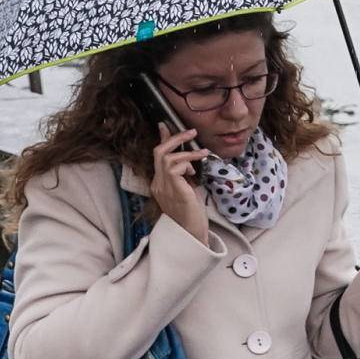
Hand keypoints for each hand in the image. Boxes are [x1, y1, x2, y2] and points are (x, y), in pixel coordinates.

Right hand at [148, 127, 209, 245]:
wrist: (191, 233)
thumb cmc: (192, 213)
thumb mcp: (188, 189)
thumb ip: (185, 176)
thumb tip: (190, 162)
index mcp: (160, 183)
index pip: (157, 156)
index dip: (162, 139)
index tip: (165, 125)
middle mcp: (158, 183)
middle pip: (158, 151)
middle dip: (174, 138)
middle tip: (191, 132)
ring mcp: (164, 187)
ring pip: (166, 156)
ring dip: (186, 150)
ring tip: (201, 153)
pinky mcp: (174, 190)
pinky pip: (175, 167)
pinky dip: (187, 162)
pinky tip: (196, 169)